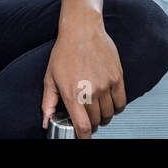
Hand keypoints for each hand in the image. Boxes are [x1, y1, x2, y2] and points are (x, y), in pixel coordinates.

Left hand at [41, 10, 126, 137]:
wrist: (82, 29)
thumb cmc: (65, 51)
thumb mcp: (50, 78)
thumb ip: (48, 103)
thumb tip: (45, 122)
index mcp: (72, 94)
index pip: (83, 127)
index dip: (84, 137)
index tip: (83, 137)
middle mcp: (90, 91)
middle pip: (97, 121)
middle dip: (93, 125)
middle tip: (89, 121)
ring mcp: (106, 84)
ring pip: (109, 113)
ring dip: (104, 118)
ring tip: (99, 113)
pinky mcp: (117, 77)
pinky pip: (121, 102)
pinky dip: (117, 109)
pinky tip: (111, 106)